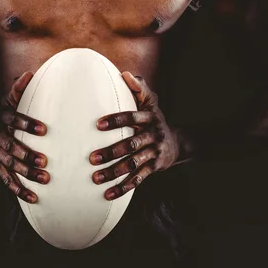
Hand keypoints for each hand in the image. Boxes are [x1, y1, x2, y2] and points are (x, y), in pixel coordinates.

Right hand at [0, 72, 49, 203]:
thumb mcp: (5, 103)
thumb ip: (18, 90)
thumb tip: (29, 73)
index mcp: (1, 120)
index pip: (13, 120)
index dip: (27, 124)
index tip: (44, 129)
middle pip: (11, 147)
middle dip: (27, 154)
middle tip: (45, 161)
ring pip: (10, 165)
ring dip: (27, 173)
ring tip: (45, 178)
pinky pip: (7, 181)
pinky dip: (19, 190)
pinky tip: (33, 198)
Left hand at [89, 72, 188, 199]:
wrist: (176, 143)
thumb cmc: (153, 118)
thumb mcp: (150, 101)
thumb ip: (138, 87)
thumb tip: (124, 73)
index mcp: (148, 118)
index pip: (132, 118)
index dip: (116, 121)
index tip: (98, 125)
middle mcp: (152, 135)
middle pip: (131, 145)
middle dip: (111, 152)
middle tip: (91, 158)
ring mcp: (153, 153)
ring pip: (133, 165)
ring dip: (114, 172)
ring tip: (95, 177)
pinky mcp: (153, 168)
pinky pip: (138, 179)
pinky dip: (123, 187)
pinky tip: (107, 194)